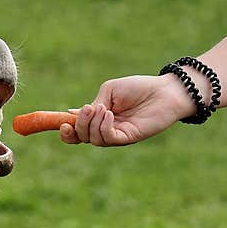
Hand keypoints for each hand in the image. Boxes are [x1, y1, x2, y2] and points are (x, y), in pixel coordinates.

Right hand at [60, 75, 194, 145]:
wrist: (163, 91)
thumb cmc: (138, 87)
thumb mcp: (109, 91)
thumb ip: (94, 104)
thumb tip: (73, 113)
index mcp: (98, 118)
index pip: (77, 131)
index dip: (66, 131)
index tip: (62, 123)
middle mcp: (105, 129)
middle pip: (81, 137)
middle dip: (78, 126)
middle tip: (87, 109)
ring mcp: (116, 135)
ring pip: (93, 139)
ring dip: (92, 124)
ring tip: (103, 108)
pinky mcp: (128, 138)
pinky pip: (109, 139)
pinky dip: (104, 127)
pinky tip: (109, 114)